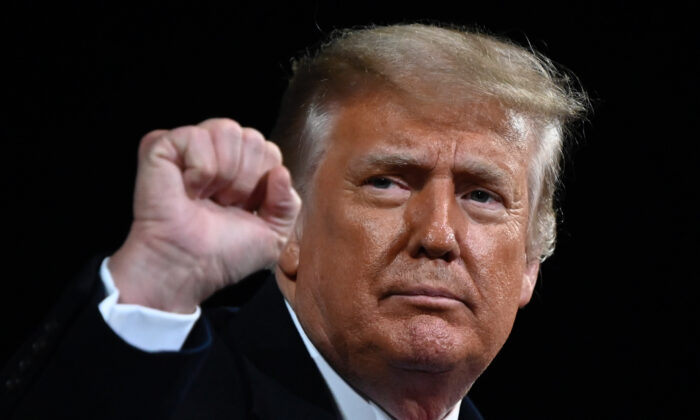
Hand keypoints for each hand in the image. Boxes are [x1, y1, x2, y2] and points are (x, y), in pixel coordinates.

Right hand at [109, 118, 300, 312]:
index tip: (243, 208)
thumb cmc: (224, 254)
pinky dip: (200, 169)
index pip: (269, 150)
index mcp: (240, 168)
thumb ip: (288, 204)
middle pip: (253, 138)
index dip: (263, 182)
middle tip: (223, 204)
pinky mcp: (161, 145)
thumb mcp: (273, 235)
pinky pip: (196, 136)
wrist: (188, 267)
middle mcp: (215, 152)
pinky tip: (187, 189)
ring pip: (228, 130)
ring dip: (224, 173)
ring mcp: (187, 146)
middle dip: (245, 179)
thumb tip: (280, 171)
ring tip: (206, 197)